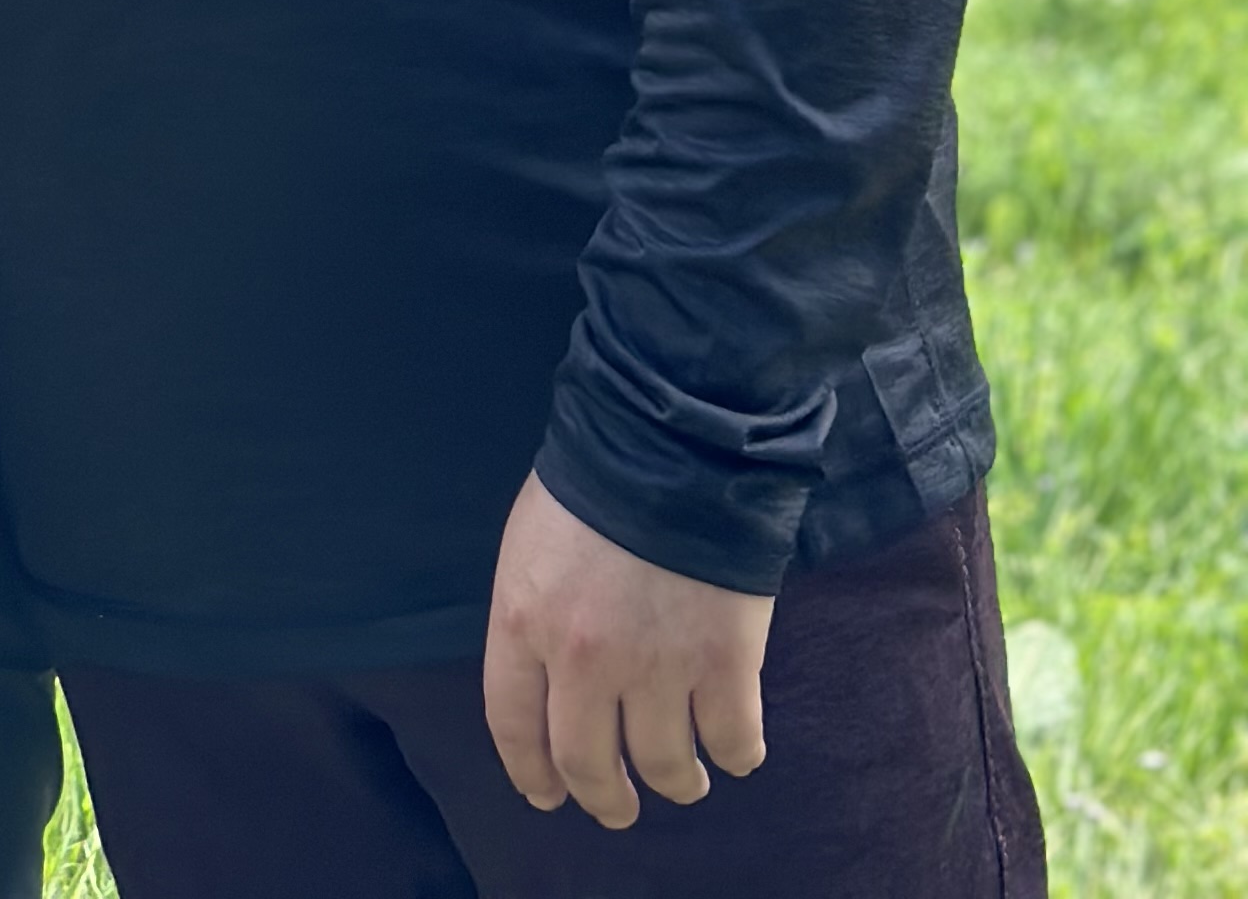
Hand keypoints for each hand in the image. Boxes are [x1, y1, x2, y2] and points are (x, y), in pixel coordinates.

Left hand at [482, 474, 771, 830]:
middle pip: (587, 764)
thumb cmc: (593, 480)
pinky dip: (736, 755)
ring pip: (664, 765)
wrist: (671, 442)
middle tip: (619, 808)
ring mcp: (657, 667)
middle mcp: (582, 661)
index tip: (548, 796)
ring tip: (684, 782)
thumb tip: (550, 678)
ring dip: (675, 783)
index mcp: (522, 622)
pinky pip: (732, 740)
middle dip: (605, 798)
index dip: (531, 772)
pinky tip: (736, 751)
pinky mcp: (725, 663)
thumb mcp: (531, 543)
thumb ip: (535, 615)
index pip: (513, 725)